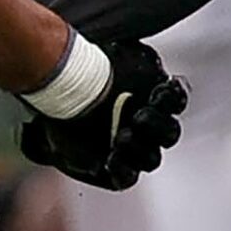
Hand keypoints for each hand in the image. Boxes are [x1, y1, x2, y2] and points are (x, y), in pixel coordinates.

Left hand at [20, 38, 186, 191]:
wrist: (55, 91)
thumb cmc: (88, 70)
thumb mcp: (117, 53)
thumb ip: (140, 58)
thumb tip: (156, 67)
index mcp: (155, 98)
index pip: (176, 101)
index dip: (172, 97)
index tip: (158, 90)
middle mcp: (148, 127)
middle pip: (169, 134)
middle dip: (157, 126)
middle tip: (139, 116)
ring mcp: (132, 149)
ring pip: (151, 158)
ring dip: (140, 148)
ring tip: (121, 137)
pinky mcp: (115, 169)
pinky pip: (127, 177)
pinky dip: (123, 169)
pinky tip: (111, 159)